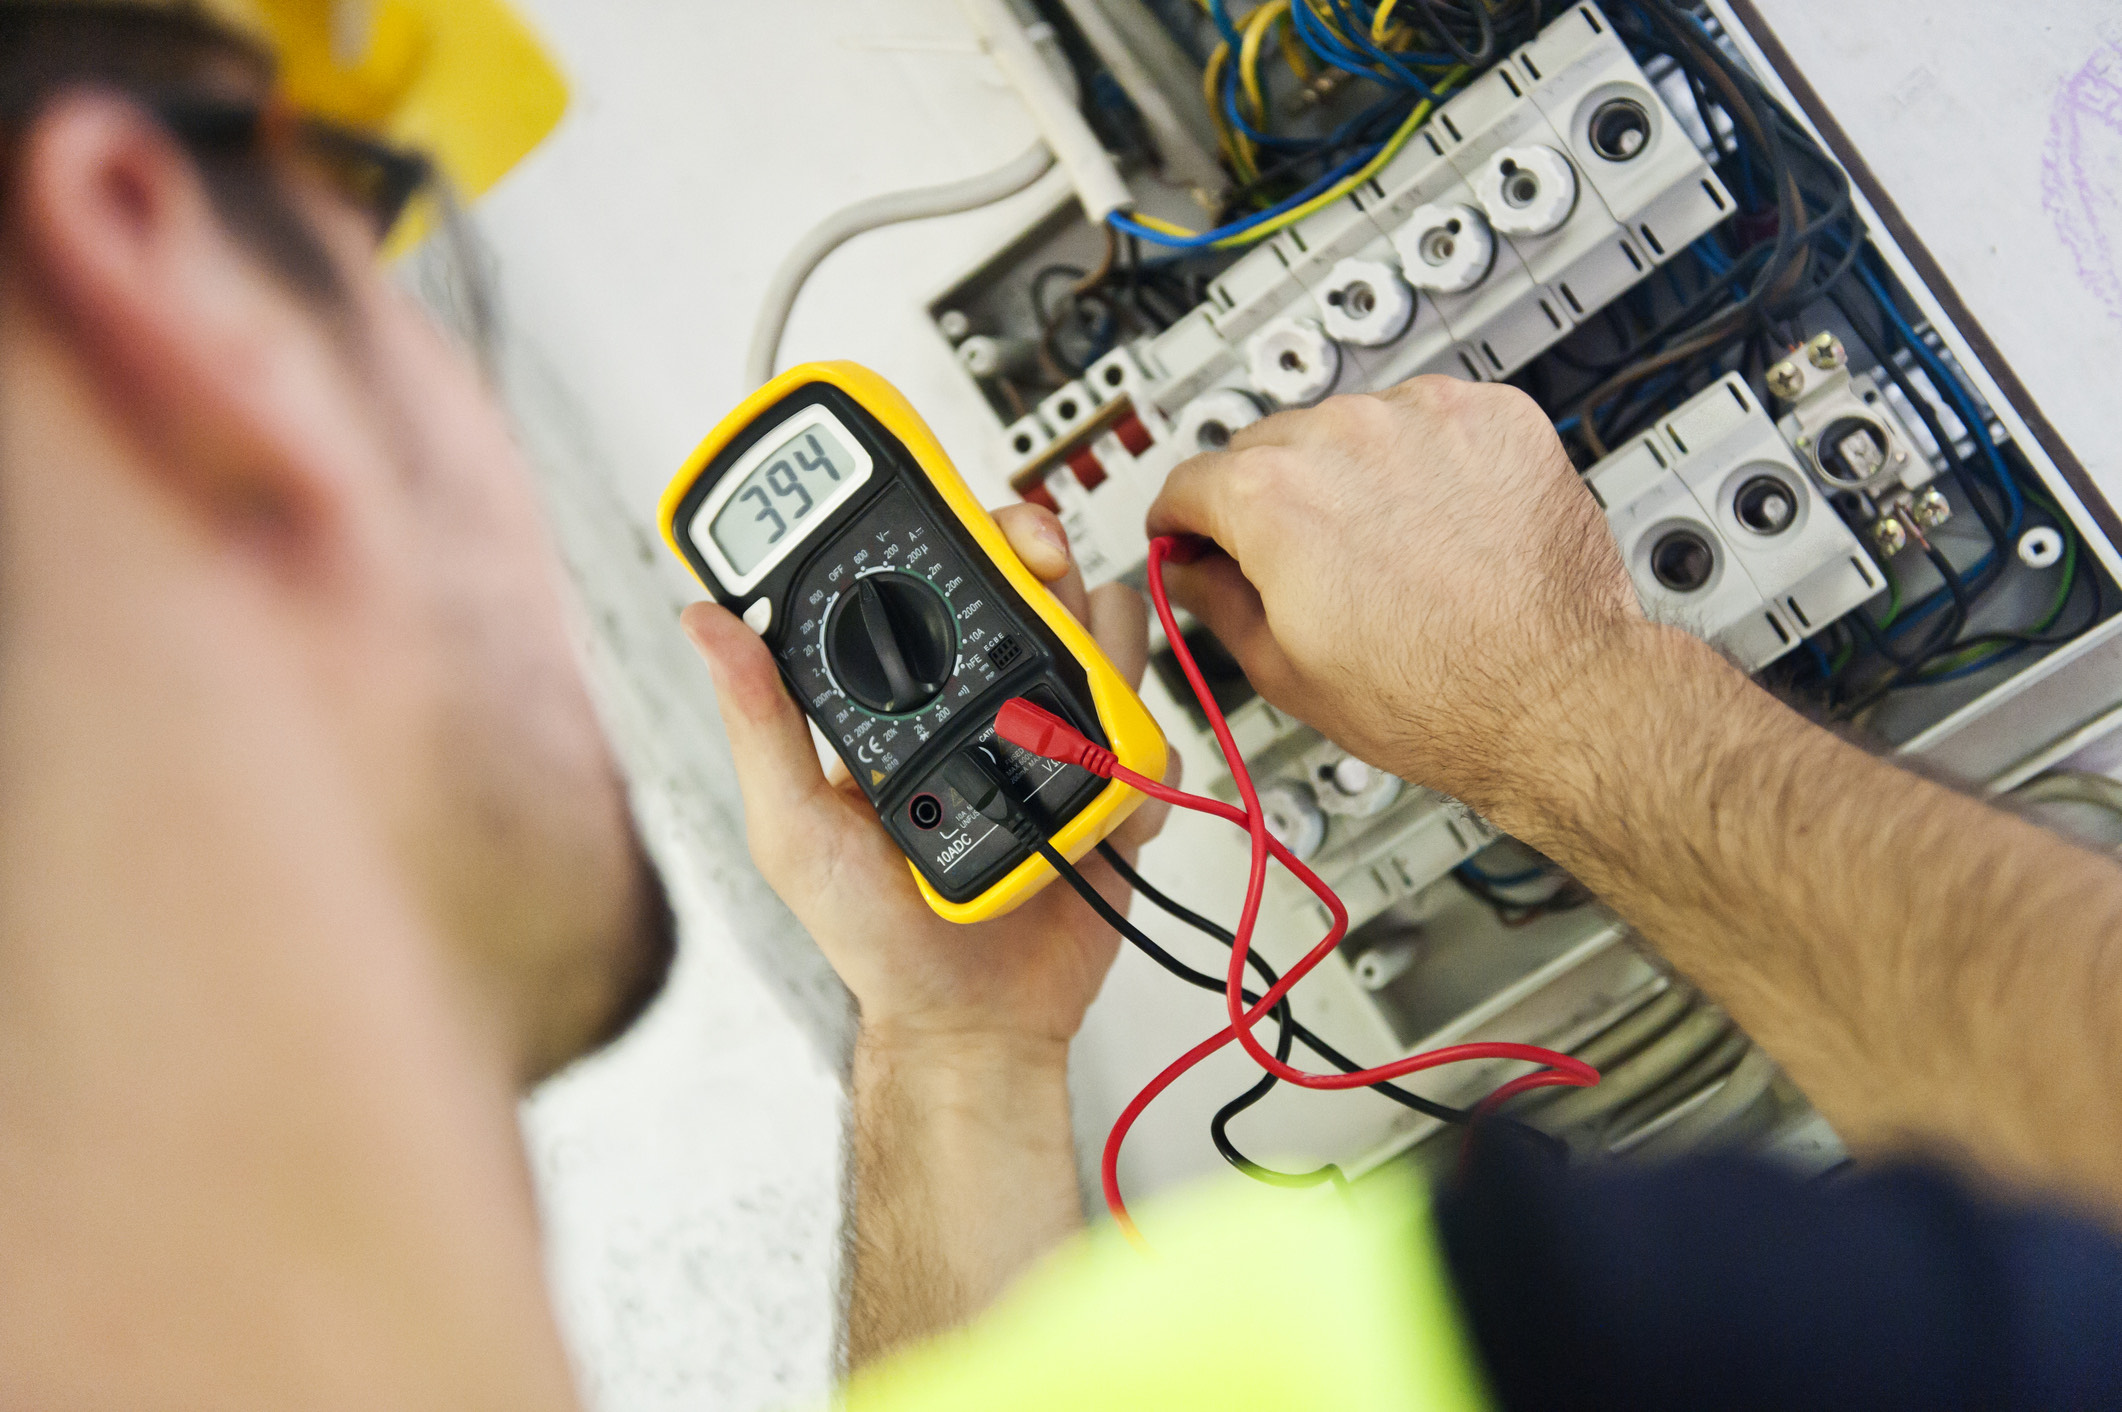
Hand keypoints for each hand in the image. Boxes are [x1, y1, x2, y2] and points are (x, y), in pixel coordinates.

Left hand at [681, 505, 1165, 1050]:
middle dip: (1042, 560)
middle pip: (1031, 586)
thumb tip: (708, 621)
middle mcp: (983, 703)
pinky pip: (1151, 742)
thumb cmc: (873, 935)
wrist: (970, 1022)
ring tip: (1079, 690)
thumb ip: (760, 722)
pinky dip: (1138, 761)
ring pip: (1104, 639)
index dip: (947, 532)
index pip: (930, 580)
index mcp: (904, 697)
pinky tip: (1101, 798)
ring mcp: (1051, 739)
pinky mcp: (1109, 787)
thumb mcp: (794, 825)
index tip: (955, 512)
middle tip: (1037, 567)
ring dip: (1102, 645)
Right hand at [1145, 375, 1647, 809]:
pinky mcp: (1493, 417)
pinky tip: (1440, 522)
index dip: (1182, 522)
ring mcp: (1423, 418)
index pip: (1189, 481)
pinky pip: (1431, 422)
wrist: (1557, 697)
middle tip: (1301, 559)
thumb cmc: (1436, 699)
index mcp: (1272, 496)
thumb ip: (1217, 603)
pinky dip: (1426, 461)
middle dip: (1267, 498)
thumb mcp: (1285, 671)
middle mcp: (1343, 436)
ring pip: (1351, 426)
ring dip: (1351, 472)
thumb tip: (1189, 571)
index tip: (1191, 534)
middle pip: (1266, 446)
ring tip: (1387, 545)